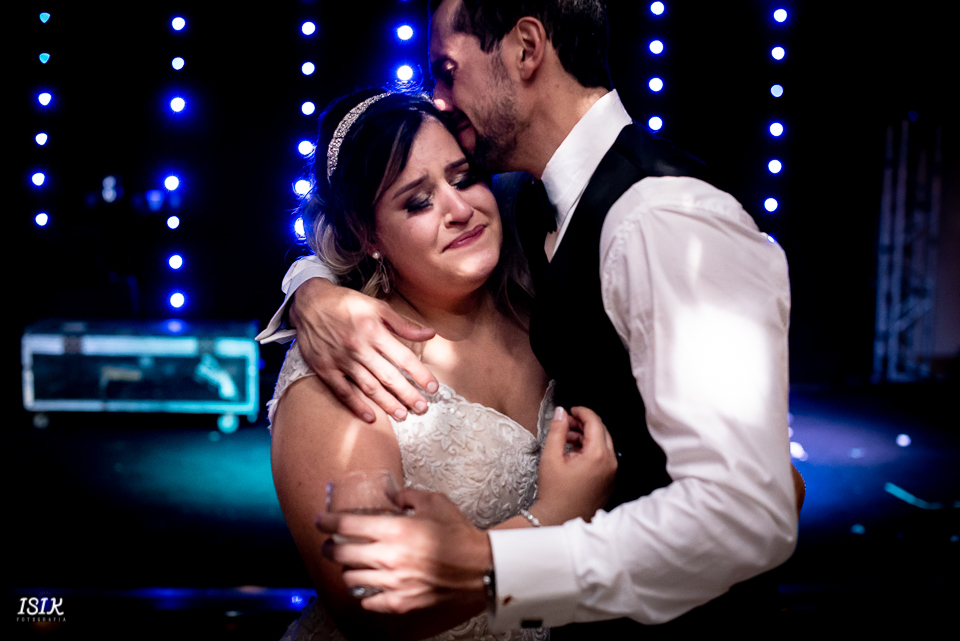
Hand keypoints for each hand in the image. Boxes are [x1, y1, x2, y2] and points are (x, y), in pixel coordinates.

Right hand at [290, 277, 437, 422]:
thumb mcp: (376, 306)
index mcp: (374, 331)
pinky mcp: (325, 368)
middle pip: (388, 376)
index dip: (420, 374)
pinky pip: (343, 391)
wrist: (309, 302)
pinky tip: (371, 417)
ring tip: (403, 415)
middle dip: (408, 394)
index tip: (433, 387)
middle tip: (423, 408)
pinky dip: (356, 405)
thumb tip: (430, 333)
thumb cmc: (346, 303)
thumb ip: (403, 324)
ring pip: (368, 387)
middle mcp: (359, 347)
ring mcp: (341, 360)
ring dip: (387, 403)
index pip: (403, 357)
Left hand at [317, 489, 489, 616]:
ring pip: (351, 579)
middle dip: (330, 548)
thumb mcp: (435, 502)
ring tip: (351, 564)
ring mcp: (394, 583)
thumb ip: (408, 495)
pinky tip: (368, 586)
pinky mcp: (401, 602)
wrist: (481, 568)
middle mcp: (389, 557)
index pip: (347, 525)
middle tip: (330, 545)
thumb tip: (391, 494)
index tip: (320, 521)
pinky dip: (365, 594)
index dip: (327, 522)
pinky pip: (369, 602)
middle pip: (341, 554)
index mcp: (395, 530)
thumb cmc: (459, 535)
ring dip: (347, 570)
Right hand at [534, 406, 617, 523]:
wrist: (558, 520)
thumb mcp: (551, 457)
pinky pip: (604, 459)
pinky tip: (574, 454)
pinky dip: (591, 451)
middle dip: (584, 424)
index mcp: (598, 456)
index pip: (595, 422)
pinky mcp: (609, 482)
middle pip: (601, 432)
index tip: (571, 410)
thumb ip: (557, 430)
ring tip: (566, 439)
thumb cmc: (555, 493)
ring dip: (587, 437)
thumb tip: (561, 413)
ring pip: (603, 445)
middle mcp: (610, 464)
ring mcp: (612, 474)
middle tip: (566, 423)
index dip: (582, 412)